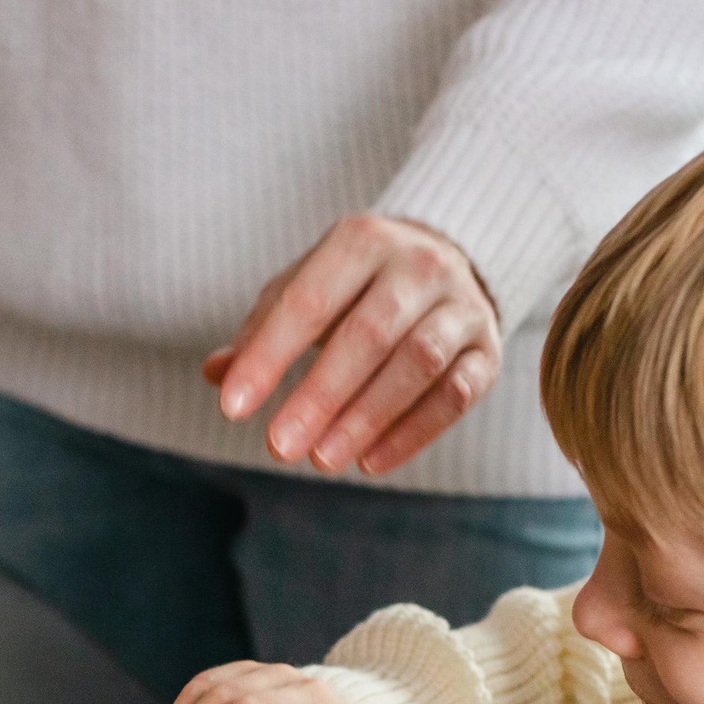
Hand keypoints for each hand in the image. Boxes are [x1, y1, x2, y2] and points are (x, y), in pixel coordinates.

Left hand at [205, 214, 501, 476]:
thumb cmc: (357, 285)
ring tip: (322, 461)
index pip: (309, 301)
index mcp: (362, 240)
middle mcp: (419, 265)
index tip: (233, 408)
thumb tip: (216, 373)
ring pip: (417, 363)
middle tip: (278, 448)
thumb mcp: (305, 289)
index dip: (269, 356)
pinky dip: (413, 433)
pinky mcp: (487, 350)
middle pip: (369, 334)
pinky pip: (455, 394)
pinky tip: (370, 462)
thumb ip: (261, 330)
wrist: (451, 259)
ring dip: (366, 418)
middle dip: (320, 396)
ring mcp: (461, 306)